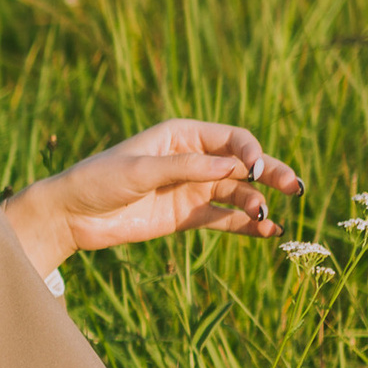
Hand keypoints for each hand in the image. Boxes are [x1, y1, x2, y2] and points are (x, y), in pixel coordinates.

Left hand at [1, 118, 300, 273]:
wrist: (72, 215)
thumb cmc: (100, 180)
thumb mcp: (141, 170)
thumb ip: (186, 169)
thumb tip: (233, 167)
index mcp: (183, 135)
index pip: (232, 139)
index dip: (251, 152)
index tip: (259, 170)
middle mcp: (193, 160)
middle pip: (243, 165)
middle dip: (270, 174)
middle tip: (295, 188)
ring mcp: (192, 189)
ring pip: (238, 193)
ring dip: (257, 203)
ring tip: (268, 218)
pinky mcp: (186, 216)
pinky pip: (224, 219)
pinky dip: (245, 224)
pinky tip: (267, 231)